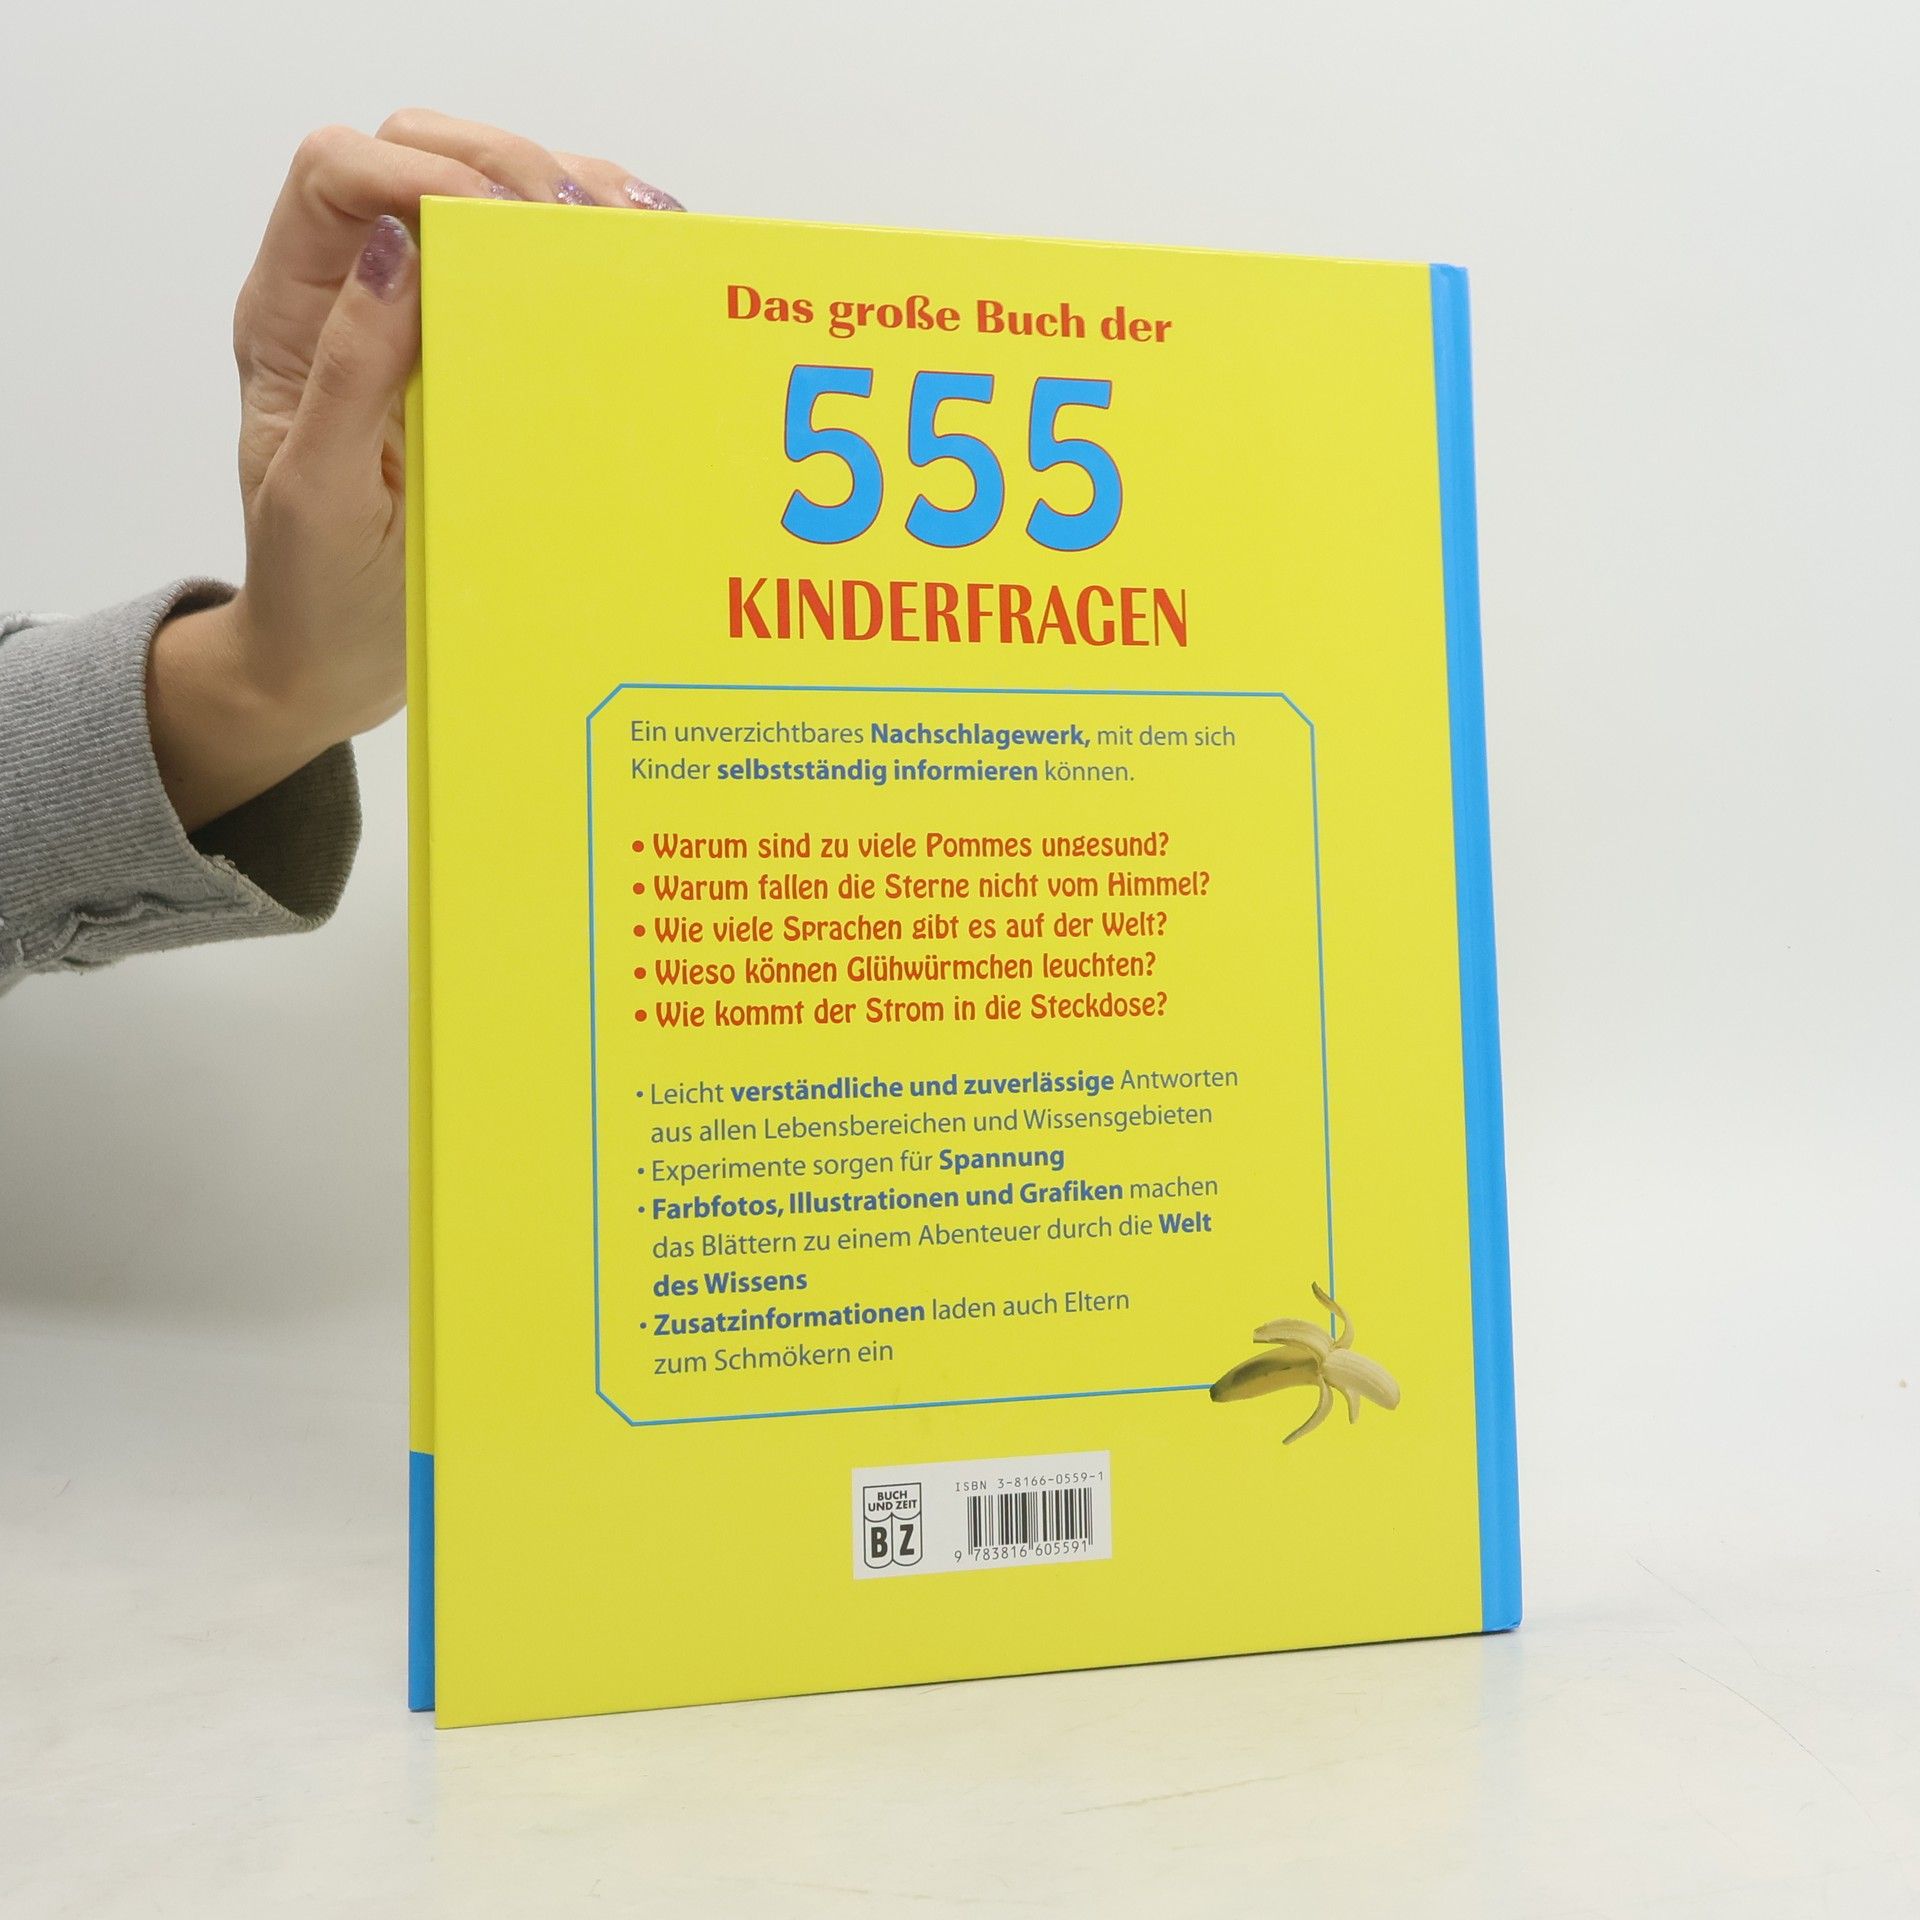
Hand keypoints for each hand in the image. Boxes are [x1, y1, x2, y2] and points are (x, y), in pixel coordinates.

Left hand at [148, 111, 681, 829]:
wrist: (336, 661)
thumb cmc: (316, 591)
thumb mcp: (321, 494)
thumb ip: (350, 372)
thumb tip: (403, 252)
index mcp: (294, 317)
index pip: (338, 179)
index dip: (419, 173)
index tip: (506, 225)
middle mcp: (354, 298)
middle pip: (414, 154)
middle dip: (502, 165)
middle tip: (584, 225)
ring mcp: (421, 322)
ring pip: (479, 193)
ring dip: (559, 191)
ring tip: (636, 228)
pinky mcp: (479, 355)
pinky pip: (526, 270)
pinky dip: (587, 249)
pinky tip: (644, 261)